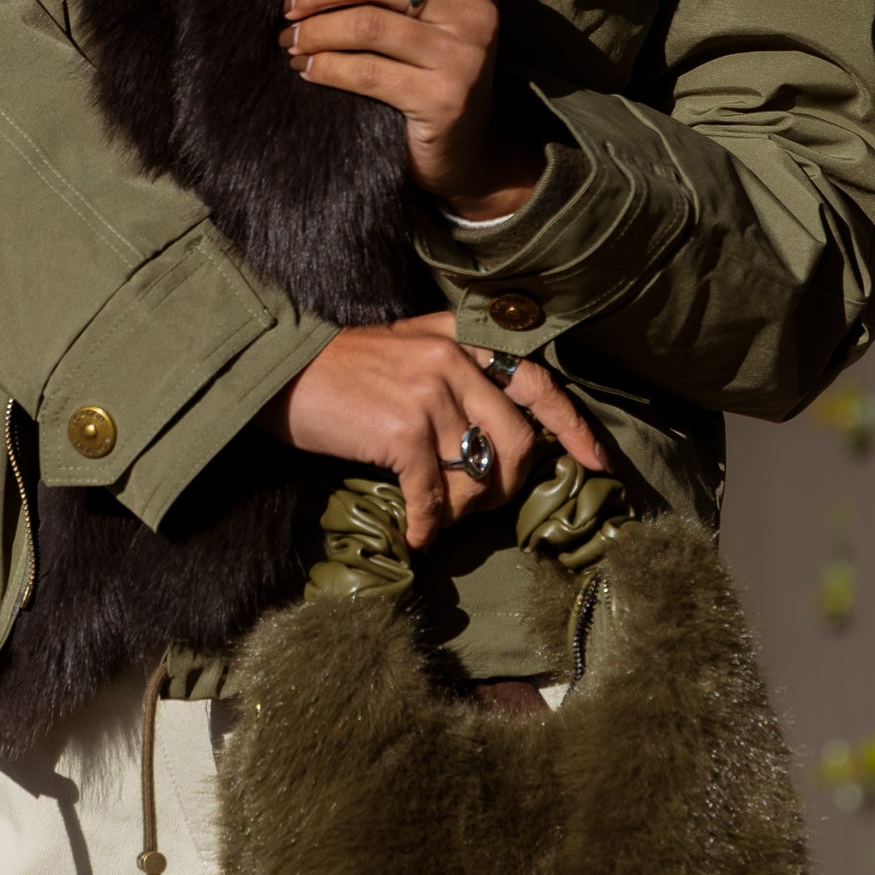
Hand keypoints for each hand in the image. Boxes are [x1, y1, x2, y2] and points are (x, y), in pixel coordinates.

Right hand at [258, 310, 607, 550]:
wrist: (279, 372)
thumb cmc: (340, 370)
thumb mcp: (406, 348)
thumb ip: (455, 371)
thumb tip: (500, 433)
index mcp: (459, 338)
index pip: (536, 380)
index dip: (571, 425)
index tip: (596, 462)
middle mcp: (452, 359)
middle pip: (517, 440)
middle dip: (504, 485)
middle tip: (477, 505)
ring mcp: (430, 393)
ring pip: (478, 473)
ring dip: (461, 509)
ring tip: (438, 515)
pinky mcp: (403, 430)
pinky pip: (435, 495)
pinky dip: (428, 524)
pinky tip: (416, 536)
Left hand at [280, 0, 541, 218]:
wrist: (465, 153)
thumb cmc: (432, 71)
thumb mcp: (433, 17)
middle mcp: (477, 11)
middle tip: (289, 6)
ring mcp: (463, 56)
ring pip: (364, 24)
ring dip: (313, 31)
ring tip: (290, 41)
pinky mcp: (443, 98)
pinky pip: (365, 72)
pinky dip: (324, 67)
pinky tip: (305, 69)